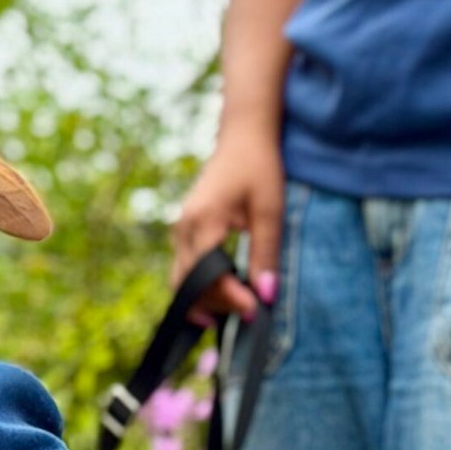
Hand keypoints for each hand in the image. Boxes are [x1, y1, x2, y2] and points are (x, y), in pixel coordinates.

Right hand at [172, 124, 286, 323]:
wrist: (242, 137)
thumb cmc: (258, 167)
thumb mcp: (270, 211)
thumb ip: (266, 255)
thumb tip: (266, 296)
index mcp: (204, 220)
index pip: (208, 274)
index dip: (230, 298)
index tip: (254, 309)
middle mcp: (184, 227)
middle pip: (189, 284)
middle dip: (217, 304)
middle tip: (249, 313)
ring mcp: (180, 230)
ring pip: (181, 281)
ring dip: (206, 300)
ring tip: (237, 307)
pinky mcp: (184, 232)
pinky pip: (184, 270)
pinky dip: (201, 287)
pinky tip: (225, 294)